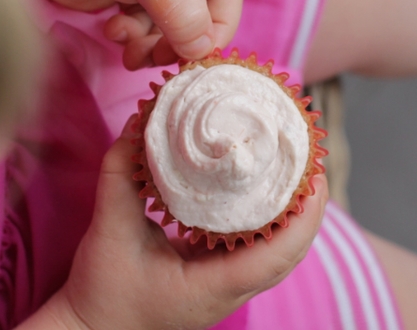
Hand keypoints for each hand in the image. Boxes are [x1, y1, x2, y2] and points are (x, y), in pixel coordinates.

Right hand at [25, 115, 327, 329]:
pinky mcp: (218, 280)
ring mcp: (226, 289)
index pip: (278, 254)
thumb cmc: (102, 292)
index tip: (314, 175)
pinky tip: (266, 194)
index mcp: (213, 287)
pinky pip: (259, 250)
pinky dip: (272, 222)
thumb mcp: (109, 232)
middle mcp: (229, 292)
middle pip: (290, 253)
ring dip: (294, 215)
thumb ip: (121, 176)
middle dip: (309, 208)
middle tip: (310, 161)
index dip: (304, 216)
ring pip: (279, 254)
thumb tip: (136, 125)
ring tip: (296, 172)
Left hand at [35, 0, 242, 68]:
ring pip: (172, 27)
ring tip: (125, 42)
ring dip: (152, 43)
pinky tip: (111, 29)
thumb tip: (201, 50)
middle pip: (200, 14)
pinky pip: (145, 29)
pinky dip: (133, 38)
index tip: (195, 52)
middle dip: (179, 39)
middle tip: (155, 56)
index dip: (218, 25)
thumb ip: (180, 8)